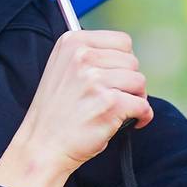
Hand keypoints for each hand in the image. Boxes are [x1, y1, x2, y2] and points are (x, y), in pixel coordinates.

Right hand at [14, 29, 153, 176]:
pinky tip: (133, 122)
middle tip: (117, 97)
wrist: (43, 145)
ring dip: (136, 98)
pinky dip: (143, 116)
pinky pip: (143, 105)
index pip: (122, 41)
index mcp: (72, 42)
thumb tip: (125, 55)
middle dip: (129, 81)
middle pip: (132, 61)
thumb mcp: (61, 68)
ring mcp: (95, 79)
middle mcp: (82, 56)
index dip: (124, 62)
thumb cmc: (55, 112)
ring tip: (121, 109)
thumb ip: (89, 55)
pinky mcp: (110, 103)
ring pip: (139, 82)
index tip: (116, 77)